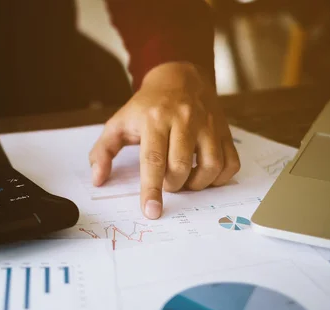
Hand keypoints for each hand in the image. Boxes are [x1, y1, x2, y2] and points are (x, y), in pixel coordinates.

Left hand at [89, 62, 239, 219]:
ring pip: (210, 166)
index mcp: (155, 119)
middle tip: (166, 183)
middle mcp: (184, 120)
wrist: (179, 77)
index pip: (153, 160)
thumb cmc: (146, 107)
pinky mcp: (224, 130)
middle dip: (172, 185)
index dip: (152, 189)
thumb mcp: (118, 123)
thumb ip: (103, 151)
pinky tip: (204, 175)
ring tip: (184, 181)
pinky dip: (219, 178)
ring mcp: (208, 124)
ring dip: (196, 184)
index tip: (151, 211)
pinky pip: (231, 163)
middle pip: (181, 167)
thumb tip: (98, 180)